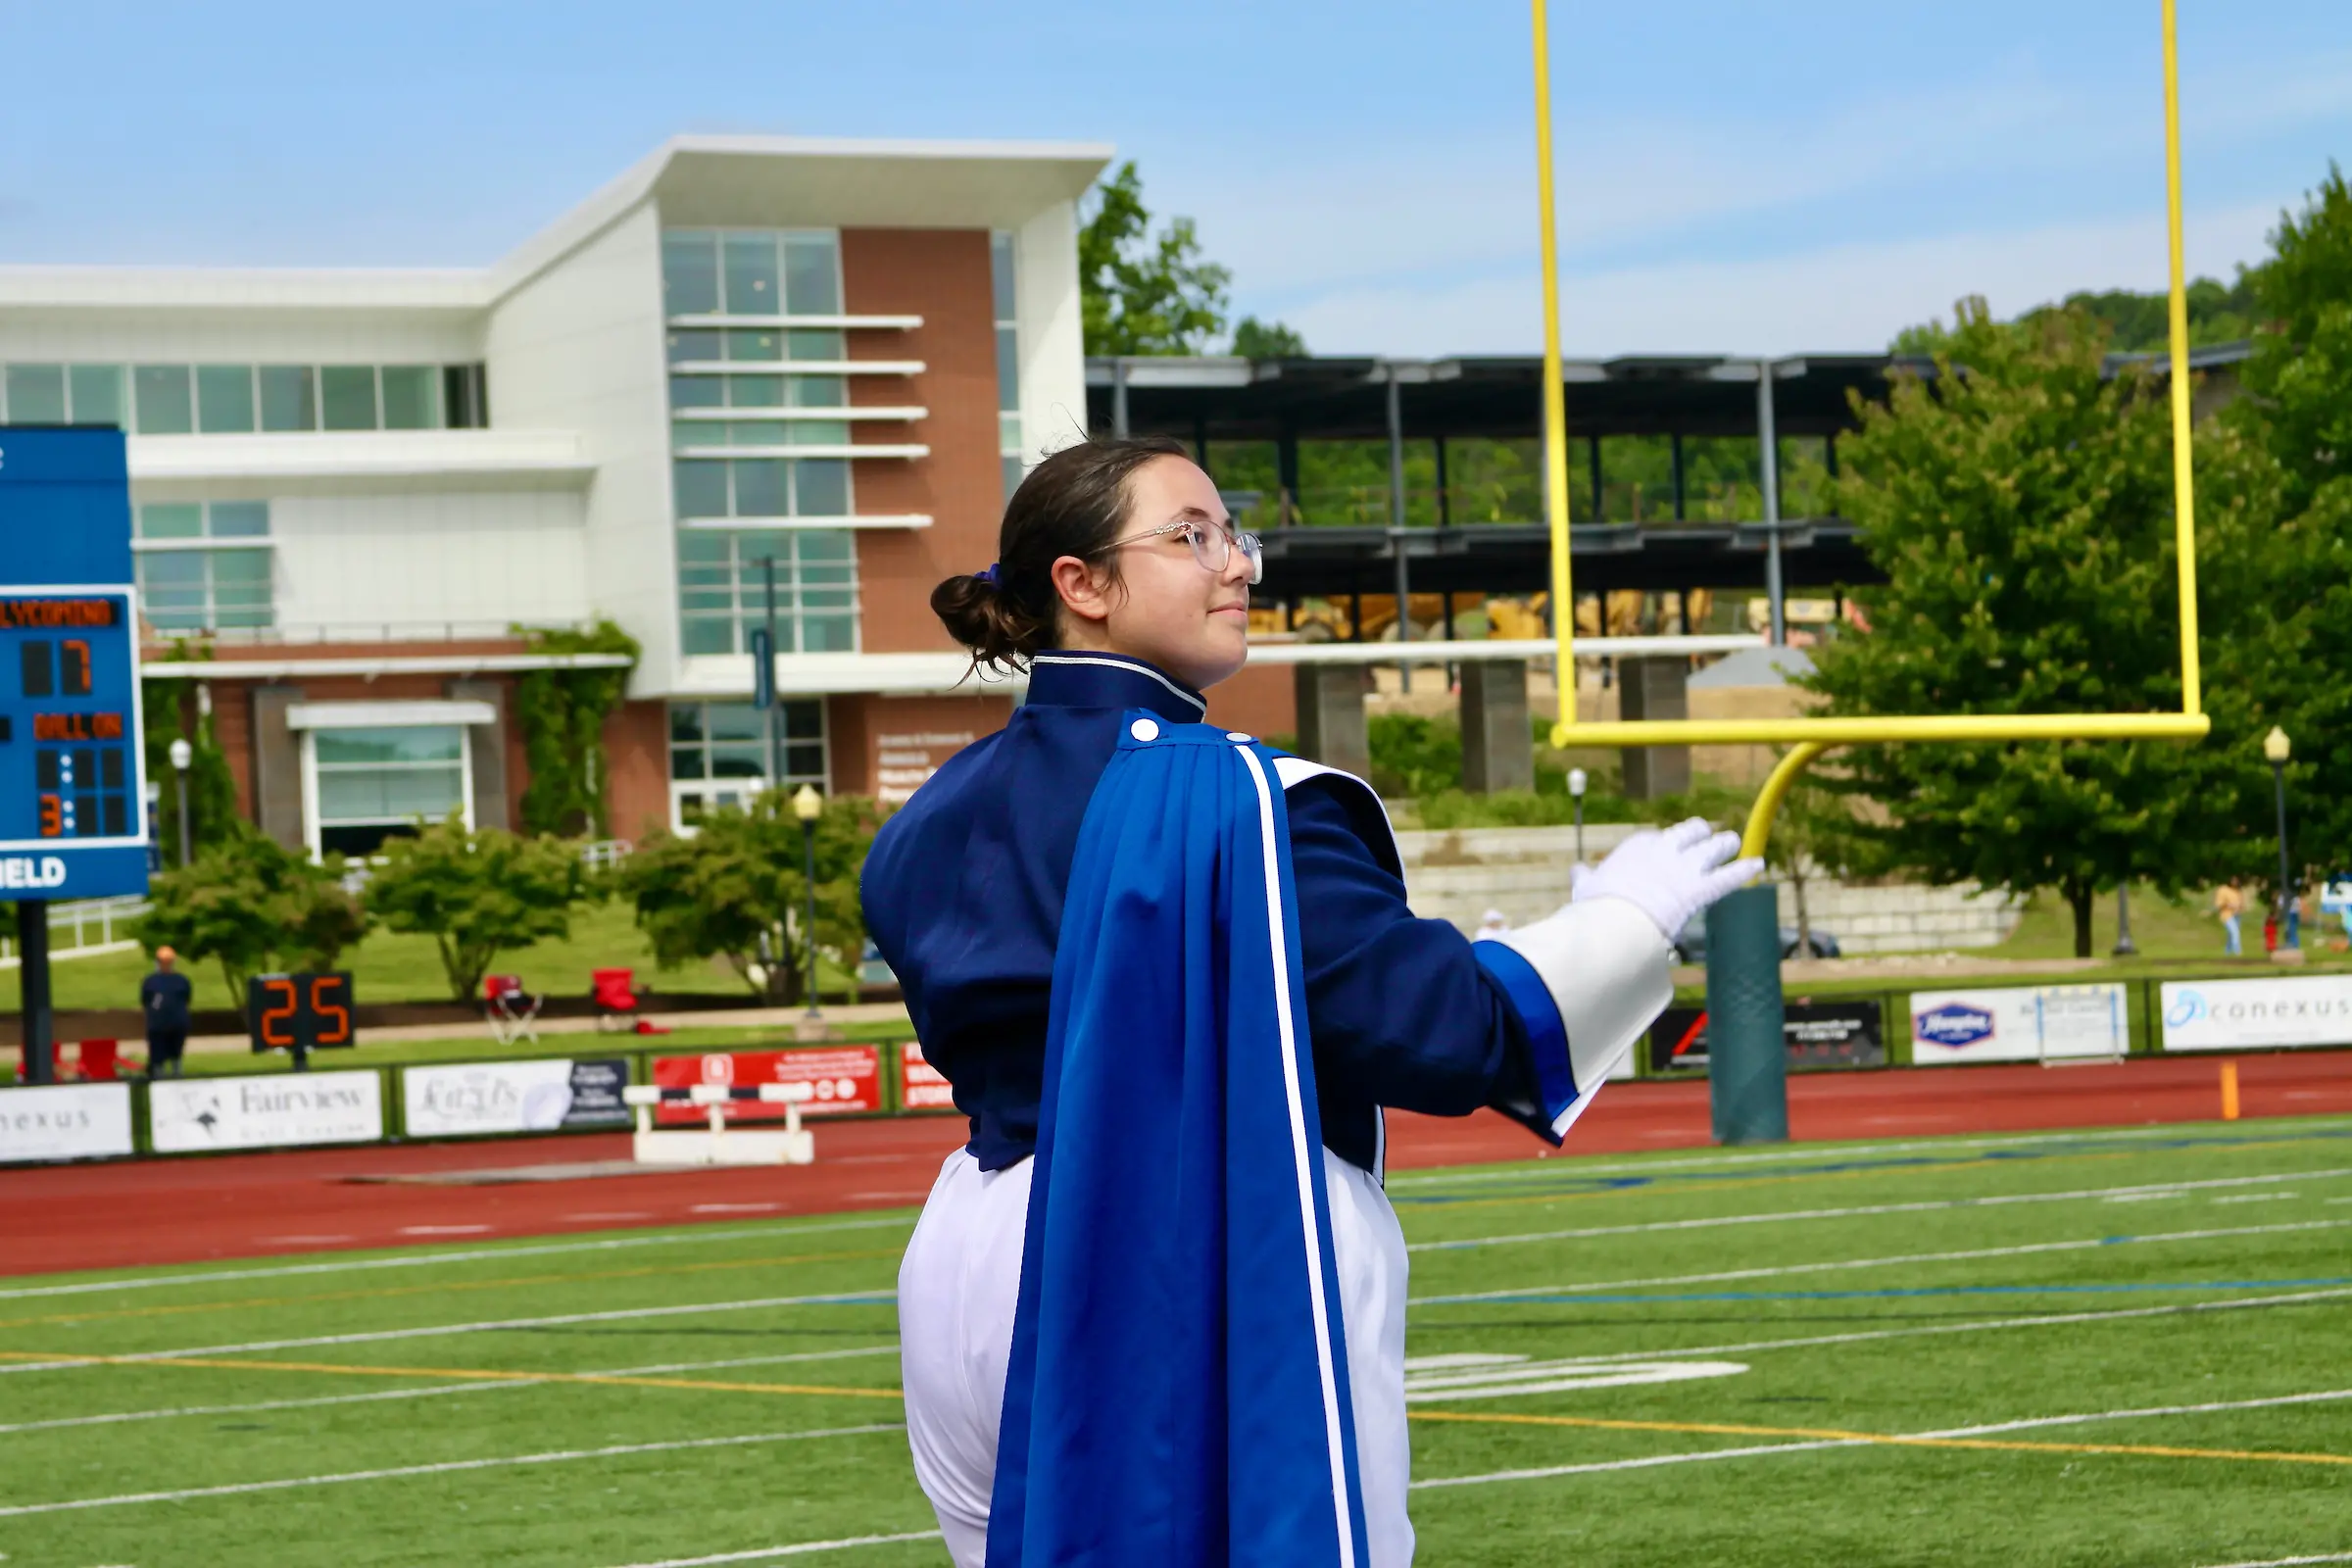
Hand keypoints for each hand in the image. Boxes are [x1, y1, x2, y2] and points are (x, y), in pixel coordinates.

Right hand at [1569, 818, 1762, 942]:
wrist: (1616, 920)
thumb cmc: (1597, 906)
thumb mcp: (1586, 887)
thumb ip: (1584, 876)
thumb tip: (1576, 870)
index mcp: (1638, 845)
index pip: (1657, 838)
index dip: (1665, 844)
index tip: (1666, 849)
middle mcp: (1665, 849)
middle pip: (1690, 833)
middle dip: (1700, 833)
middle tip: (1706, 835)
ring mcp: (1685, 868)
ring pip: (1713, 848)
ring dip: (1725, 843)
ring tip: (1732, 840)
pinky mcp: (1700, 889)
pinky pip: (1728, 877)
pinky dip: (1744, 869)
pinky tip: (1759, 864)